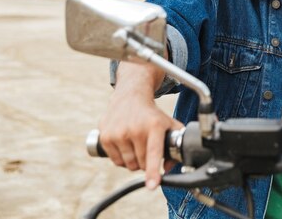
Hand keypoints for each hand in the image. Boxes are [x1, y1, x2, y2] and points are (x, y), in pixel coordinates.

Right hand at [99, 62, 183, 188]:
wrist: (130, 96)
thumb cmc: (152, 114)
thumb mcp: (169, 123)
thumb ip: (176, 144)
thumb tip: (169, 167)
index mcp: (154, 126)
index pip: (153, 153)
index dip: (152, 171)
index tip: (152, 185)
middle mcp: (135, 129)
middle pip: (141, 164)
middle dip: (145, 163)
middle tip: (147, 149)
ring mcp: (119, 133)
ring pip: (128, 165)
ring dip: (134, 162)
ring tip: (137, 146)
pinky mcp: (105, 136)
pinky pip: (116, 161)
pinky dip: (122, 159)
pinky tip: (126, 145)